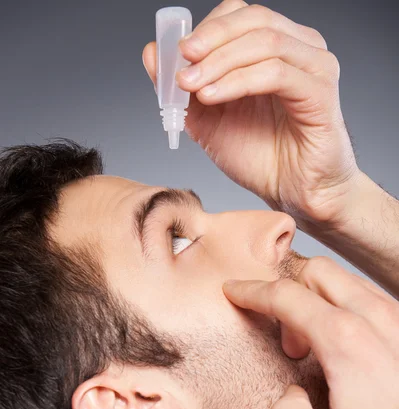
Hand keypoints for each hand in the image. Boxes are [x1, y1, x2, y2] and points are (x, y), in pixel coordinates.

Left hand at [142, 0, 360, 228]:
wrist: (292, 194)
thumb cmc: (261, 158)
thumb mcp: (208, 121)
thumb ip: (181, 88)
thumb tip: (152, 53)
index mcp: (276, 48)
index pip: (240, 14)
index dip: (206, 28)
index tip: (176, 53)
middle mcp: (300, 48)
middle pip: (253, 19)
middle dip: (210, 39)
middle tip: (181, 62)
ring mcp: (315, 67)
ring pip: (264, 42)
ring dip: (219, 62)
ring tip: (191, 87)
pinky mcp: (321, 92)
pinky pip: (276, 73)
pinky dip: (238, 82)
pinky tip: (213, 97)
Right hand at [222, 257, 398, 408]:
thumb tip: (289, 394)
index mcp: (343, 339)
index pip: (284, 296)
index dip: (251, 291)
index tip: (233, 291)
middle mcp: (371, 316)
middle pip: (315, 271)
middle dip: (288, 294)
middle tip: (288, 341)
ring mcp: (394, 316)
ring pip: (342, 280)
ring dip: (316, 302)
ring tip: (316, 349)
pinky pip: (365, 296)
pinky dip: (342, 308)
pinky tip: (344, 347)